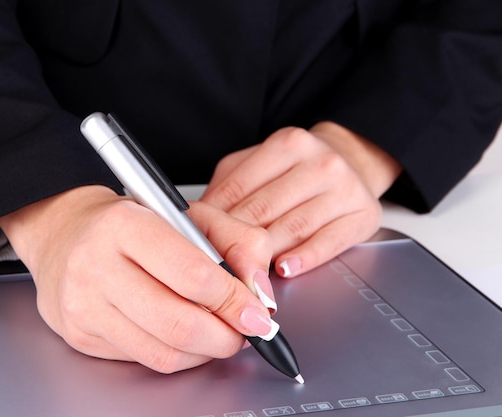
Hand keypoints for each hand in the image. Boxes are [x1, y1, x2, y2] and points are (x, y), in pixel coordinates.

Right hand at [0, 185, 275, 372]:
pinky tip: (186, 337)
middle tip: (243, 331)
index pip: (193, 275)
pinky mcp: (80, 334)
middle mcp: (96, 265)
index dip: (234, 301)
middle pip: (179, 323)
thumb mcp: (188, 214)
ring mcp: (84, 305)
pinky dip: (179, 355)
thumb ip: (236, 241)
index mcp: (125, 225)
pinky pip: (144, 360)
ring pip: (164, 351)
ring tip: (219, 333)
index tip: (257, 313)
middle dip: (226, 336)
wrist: (63, 235)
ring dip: (206, 351)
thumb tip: (258, 291)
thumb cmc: (129, 223)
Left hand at [201, 121, 401, 277]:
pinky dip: (304, 258)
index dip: (215, 217)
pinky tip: (285, 268)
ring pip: (293, 229)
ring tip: (244, 270)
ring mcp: (345, 189)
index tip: (200, 239)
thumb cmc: (298, 167)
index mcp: (288, 144)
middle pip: (264, 210)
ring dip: (264, 254)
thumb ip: (230, 184)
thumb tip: (199, 217)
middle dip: (235, 240)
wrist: (353, 161)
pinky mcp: (362, 215)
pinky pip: (328, 243)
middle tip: (216, 261)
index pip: (240, 187)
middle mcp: (320, 163)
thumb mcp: (258, 162)